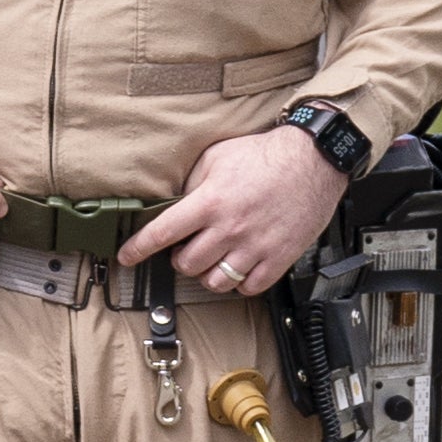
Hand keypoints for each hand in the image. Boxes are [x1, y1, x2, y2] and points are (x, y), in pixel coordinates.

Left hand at [118, 125, 347, 298]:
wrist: (315, 158)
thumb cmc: (266, 155)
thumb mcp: (216, 158)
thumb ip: (191, 184)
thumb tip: (170, 202)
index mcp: (210, 203)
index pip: (161, 233)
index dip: (137, 249)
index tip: (127, 256)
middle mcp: (230, 228)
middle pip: (186, 264)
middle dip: (178, 259)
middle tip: (186, 248)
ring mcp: (255, 246)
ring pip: (215, 281)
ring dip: (207, 274)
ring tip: (211, 259)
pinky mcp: (280, 256)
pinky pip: (249, 287)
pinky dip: (238, 283)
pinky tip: (237, 268)